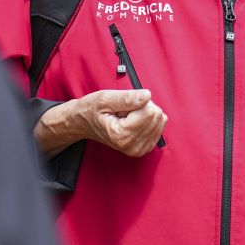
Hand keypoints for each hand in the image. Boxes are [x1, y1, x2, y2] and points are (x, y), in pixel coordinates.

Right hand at [36, 89, 168, 158]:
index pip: (149, 111)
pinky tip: (133, 121)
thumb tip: (147, 96)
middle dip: (142, 107)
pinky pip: (160, 126)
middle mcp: (132, 146)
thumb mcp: (105, 99)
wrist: (84, 124)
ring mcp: (139, 149)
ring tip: (126, 116)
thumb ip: (127, 98)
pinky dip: (148, 120)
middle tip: (124, 111)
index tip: (122, 106)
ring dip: (145, 113)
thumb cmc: (91, 110)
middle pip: (156, 115)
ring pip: (160, 120)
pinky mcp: (144, 148)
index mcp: (122, 135)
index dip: (137, 101)